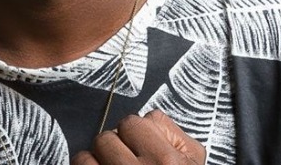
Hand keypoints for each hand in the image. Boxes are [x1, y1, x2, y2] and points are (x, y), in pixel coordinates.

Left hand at [71, 110, 205, 164]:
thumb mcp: (194, 162)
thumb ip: (174, 133)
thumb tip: (150, 120)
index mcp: (165, 161)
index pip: (133, 122)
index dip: (135, 134)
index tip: (138, 145)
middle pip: (107, 137)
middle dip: (114, 147)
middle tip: (124, 161)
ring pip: (86, 156)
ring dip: (95, 162)